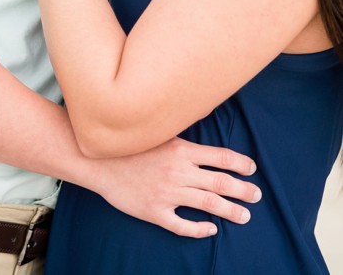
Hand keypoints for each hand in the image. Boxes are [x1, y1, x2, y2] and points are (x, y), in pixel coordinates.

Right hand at [88, 137, 260, 237]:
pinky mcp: (156, 211)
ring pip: (209, 204)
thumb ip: (179, 134)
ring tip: (244, 216)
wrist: (95, 161)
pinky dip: (201, 229)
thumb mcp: (155, 133)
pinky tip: (210, 228)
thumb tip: (201, 124)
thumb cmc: (126, 146)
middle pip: (222, 183)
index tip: (252, 169)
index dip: (241, 164)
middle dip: (244, 190)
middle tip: (256, 196)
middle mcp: (178, 172)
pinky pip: (184, 225)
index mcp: (180, 150)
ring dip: (231, 211)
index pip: (221, 157)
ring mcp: (168, 193)